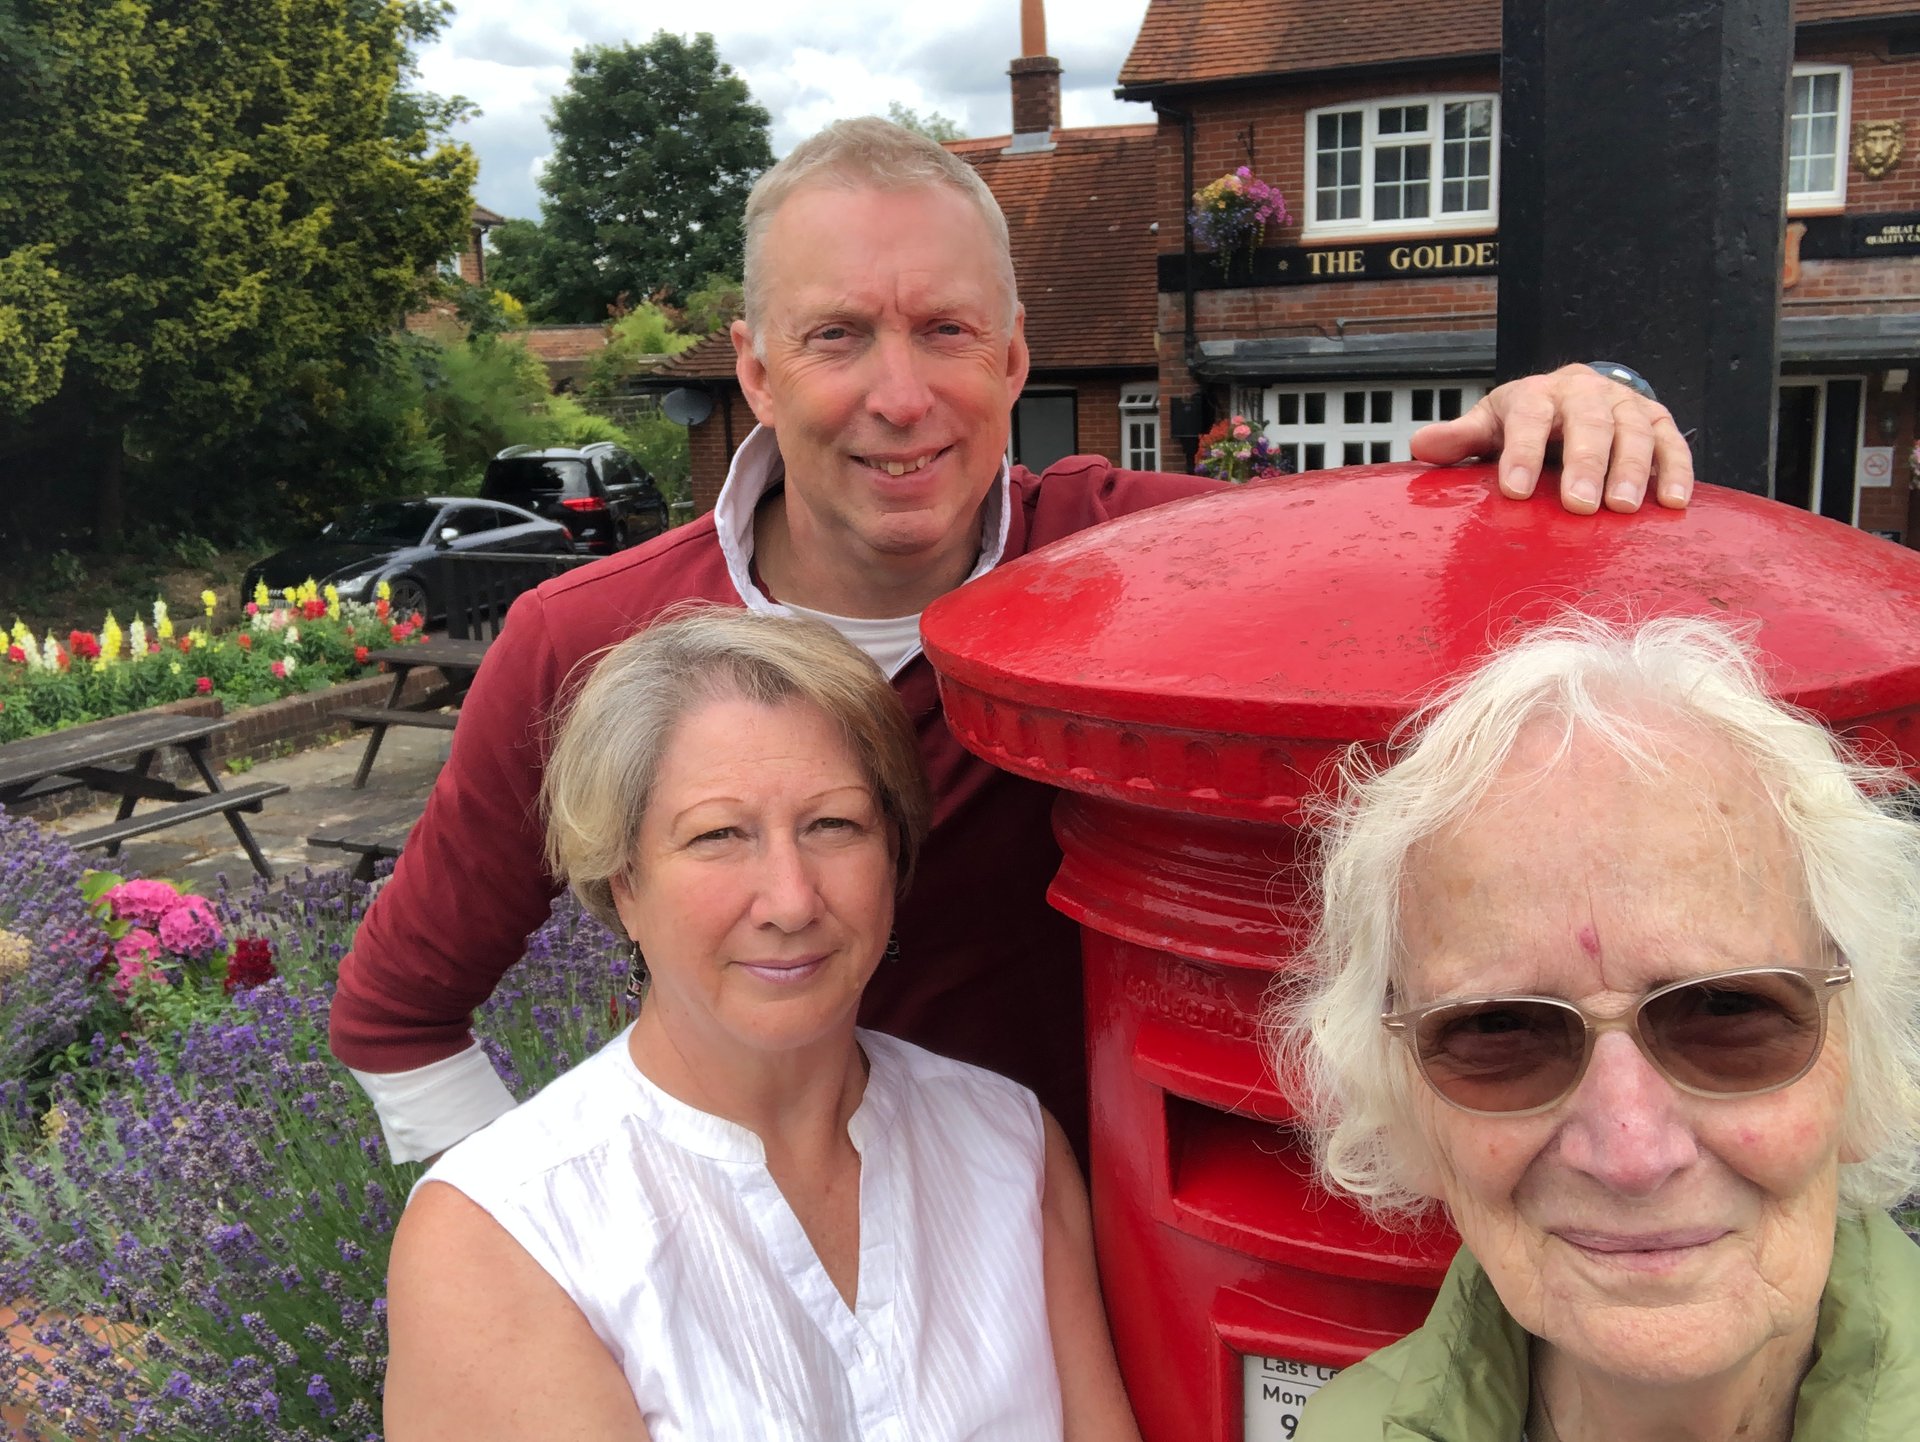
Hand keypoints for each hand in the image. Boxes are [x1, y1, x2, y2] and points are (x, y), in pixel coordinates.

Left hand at [1410, 362, 1694, 513]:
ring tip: (1623, 509)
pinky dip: (1676, 470)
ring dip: (1631, 470)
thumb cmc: (1524, 420)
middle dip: (1583, 463)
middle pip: (1587, 422)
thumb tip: (1420, 445)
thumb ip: (1460, 438)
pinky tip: (1674, 503)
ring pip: (1633, 431)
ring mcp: (1624, 404)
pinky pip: (1671, 443)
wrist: (1572, 394)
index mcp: (1536, 394)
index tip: (1513, 491)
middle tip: (1578, 506)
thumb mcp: (1490, 425)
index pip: (1528, 419)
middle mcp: (1583, 392)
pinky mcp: (1657, 420)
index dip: (1521, 453)